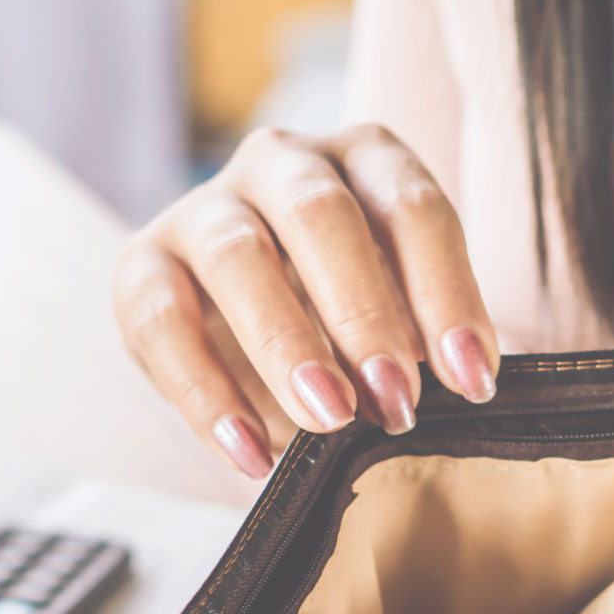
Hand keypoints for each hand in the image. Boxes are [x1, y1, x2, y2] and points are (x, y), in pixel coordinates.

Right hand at [112, 125, 497, 477]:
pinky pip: (161, 321)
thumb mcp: (400, 313)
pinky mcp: (140, 262)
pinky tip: (251, 454)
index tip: (473, 382)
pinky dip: (205, 396)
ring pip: (237, 257)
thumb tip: (458, 389)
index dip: (447, 295)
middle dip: (363, 314)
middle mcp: (283, 163)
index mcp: (365, 159)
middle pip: (321, 217)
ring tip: (328, 420)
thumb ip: (422, 336)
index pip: (412, 209)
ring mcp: (204, 207)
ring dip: (287, 345)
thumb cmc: (348, 316)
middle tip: (395, 403)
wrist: (248, 328)